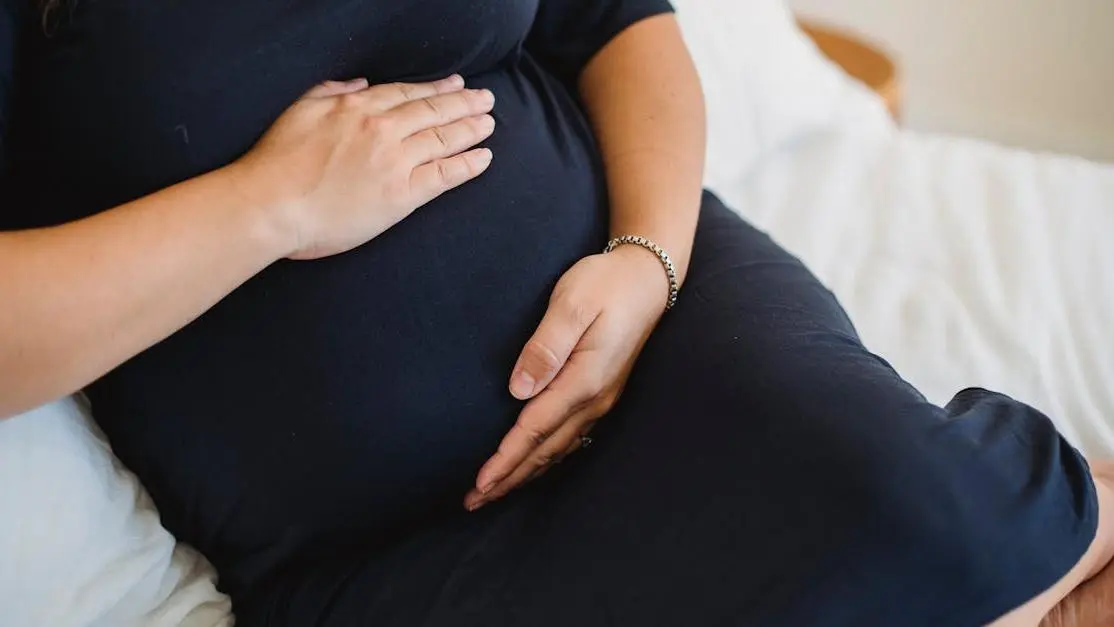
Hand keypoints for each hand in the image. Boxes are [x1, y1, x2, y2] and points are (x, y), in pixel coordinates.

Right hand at [230, 75, 495, 259]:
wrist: (271, 205)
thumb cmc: (276, 163)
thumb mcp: (300, 110)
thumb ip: (331, 92)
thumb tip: (359, 84)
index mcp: (357, 107)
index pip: (407, 94)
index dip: (435, 89)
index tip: (455, 84)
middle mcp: (382, 129)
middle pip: (432, 112)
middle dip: (463, 103)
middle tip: (485, 100)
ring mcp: (395, 161)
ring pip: (443, 139)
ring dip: (470, 129)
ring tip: (489, 124)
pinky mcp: (402, 195)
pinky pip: (444, 175)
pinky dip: (467, 165)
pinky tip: (484, 158)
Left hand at [465, 245, 671, 509]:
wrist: (647, 279)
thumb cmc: (605, 284)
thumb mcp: (572, 305)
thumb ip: (545, 347)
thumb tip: (517, 390)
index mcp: (583, 381)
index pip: (534, 430)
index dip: (505, 459)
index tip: (480, 483)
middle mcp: (594, 400)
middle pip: (544, 451)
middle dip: (509, 478)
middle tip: (473, 501)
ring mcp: (600, 400)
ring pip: (557, 449)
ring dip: (525, 473)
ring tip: (495, 492)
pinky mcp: (600, 394)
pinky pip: (569, 439)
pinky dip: (545, 459)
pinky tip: (532, 465)